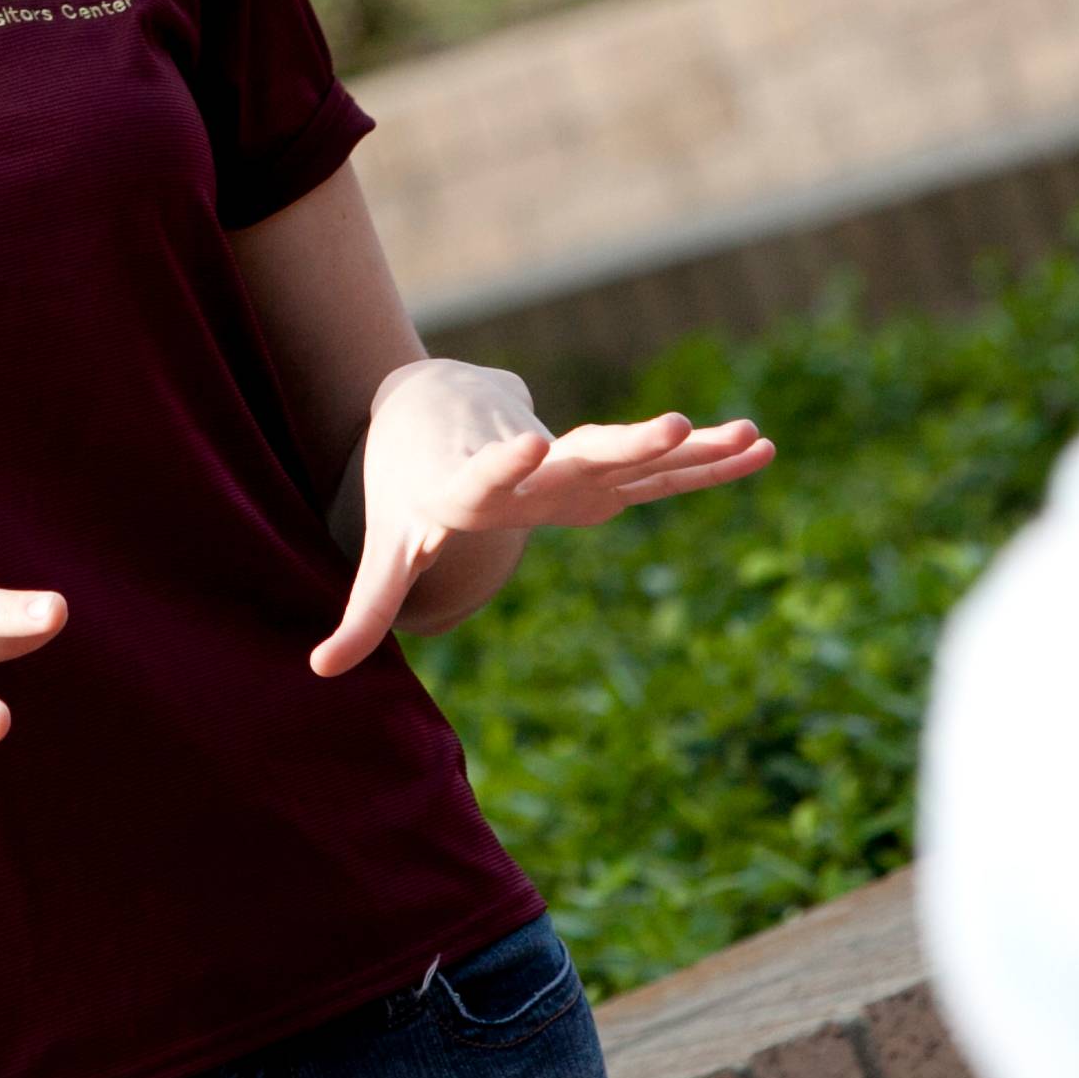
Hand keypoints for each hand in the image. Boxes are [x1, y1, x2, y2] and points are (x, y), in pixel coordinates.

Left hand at [310, 360, 772, 675]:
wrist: (430, 407)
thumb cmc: (406, 492)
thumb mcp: (385, 550)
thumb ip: (365, 609)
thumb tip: (319, 671)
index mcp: (468, 486)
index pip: (485, 474)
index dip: (503, 462)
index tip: (524, 438)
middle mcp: (528, 467)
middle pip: (579, 453)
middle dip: (626, 443)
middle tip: (672, 422)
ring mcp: (570, 462)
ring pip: (632, 454)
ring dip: (688, 450)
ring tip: (744, 433)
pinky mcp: (599, 466)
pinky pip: (659, 469)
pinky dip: (705, 462)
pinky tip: (760, 446)